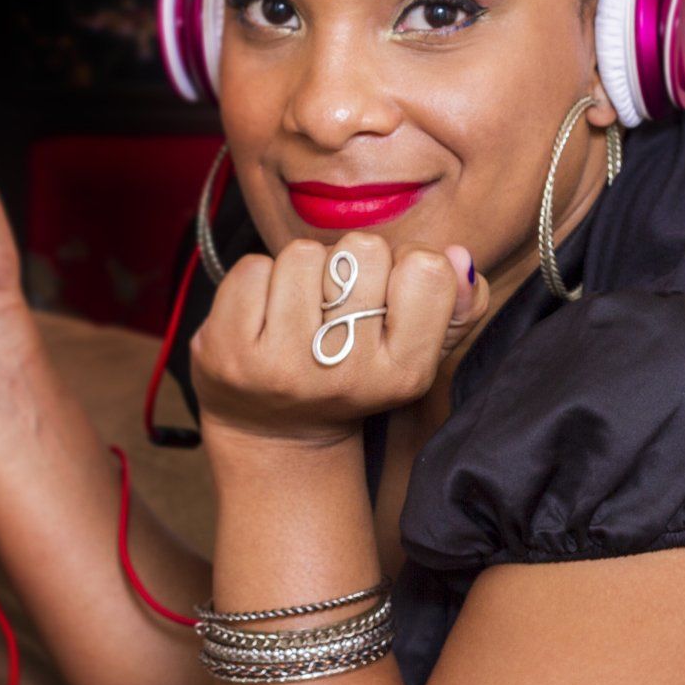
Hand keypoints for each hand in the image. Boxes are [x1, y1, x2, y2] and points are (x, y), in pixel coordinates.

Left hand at [190, 231, 490, 447]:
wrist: (275, 435)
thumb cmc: (353, 373)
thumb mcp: (415, 351)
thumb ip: (456, 303)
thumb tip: (457, 256)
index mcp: (404, 375)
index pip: (426, 270)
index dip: (404, 267)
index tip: (386, 300)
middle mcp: (344, 374)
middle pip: (363, 249)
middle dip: (350, 265)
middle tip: (337, 309)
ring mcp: (280, 366)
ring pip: (304, 253)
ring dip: (302, 272)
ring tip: (299, 313)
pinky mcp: (227, 353)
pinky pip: (252, 268)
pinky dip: (258, 282)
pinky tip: (263, 319)